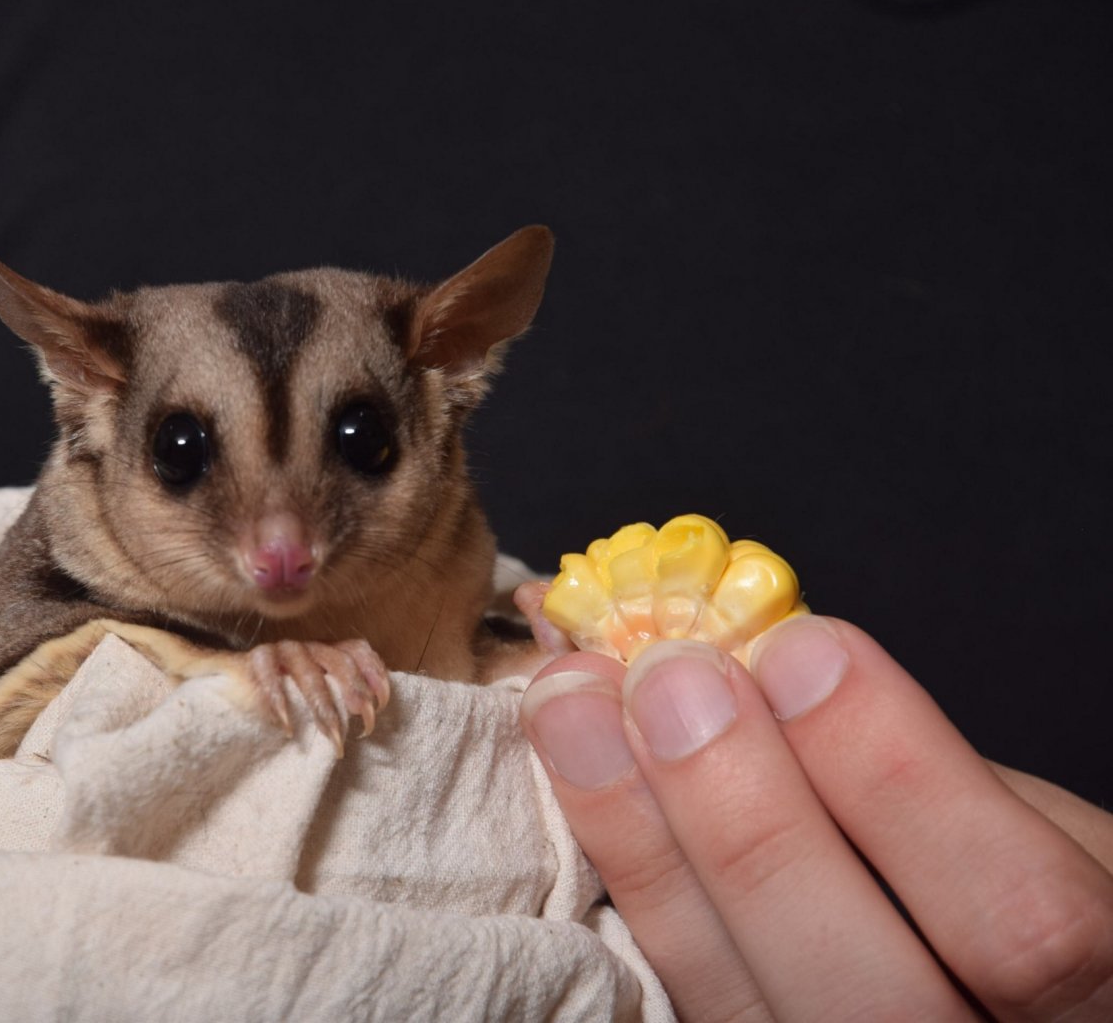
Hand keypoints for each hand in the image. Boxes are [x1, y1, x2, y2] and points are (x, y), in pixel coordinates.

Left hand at [518, 614, 1112, 1020]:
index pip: (1024, 927)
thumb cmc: (1024, 899)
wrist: (978, 1001)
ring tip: (575, 708)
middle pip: (860, 990)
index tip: (803, 648)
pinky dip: (627, 886)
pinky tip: (577, 785)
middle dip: (747, 815)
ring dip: (643, 841)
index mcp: (1097, 1012)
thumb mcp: (1042, 838)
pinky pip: (682, 1001)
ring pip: (739, 1011)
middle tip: (666, 675)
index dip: (902, 784)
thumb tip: (771, 667)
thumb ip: (931, 780)